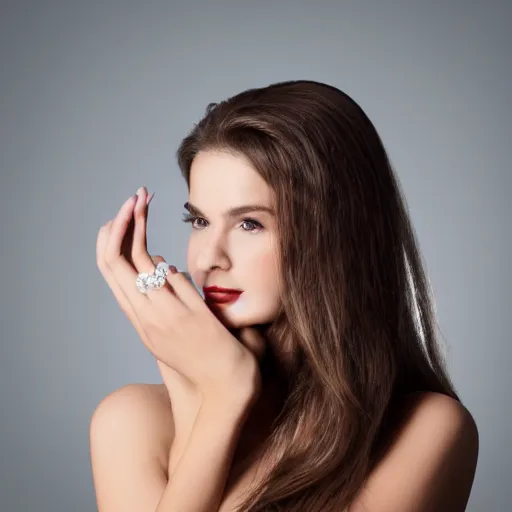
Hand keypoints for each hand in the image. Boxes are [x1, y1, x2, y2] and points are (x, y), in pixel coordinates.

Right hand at [96, 187, 265, 403]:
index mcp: (142, 319)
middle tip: (131, 197)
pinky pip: (173, 281)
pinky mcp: (191, 318)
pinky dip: (169, 263)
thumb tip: (164, 265)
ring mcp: (166, 318)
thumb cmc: (202, 360)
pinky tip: (172, 255)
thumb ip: (166, 297)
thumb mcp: (175, 328)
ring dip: (138, 229)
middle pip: (116, 265)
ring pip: (138, 266)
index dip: (112, 243)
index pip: (114, 274)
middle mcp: (147, 318)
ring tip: (142, 201)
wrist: (223, 393)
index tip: (120, 218)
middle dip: (120, 226)